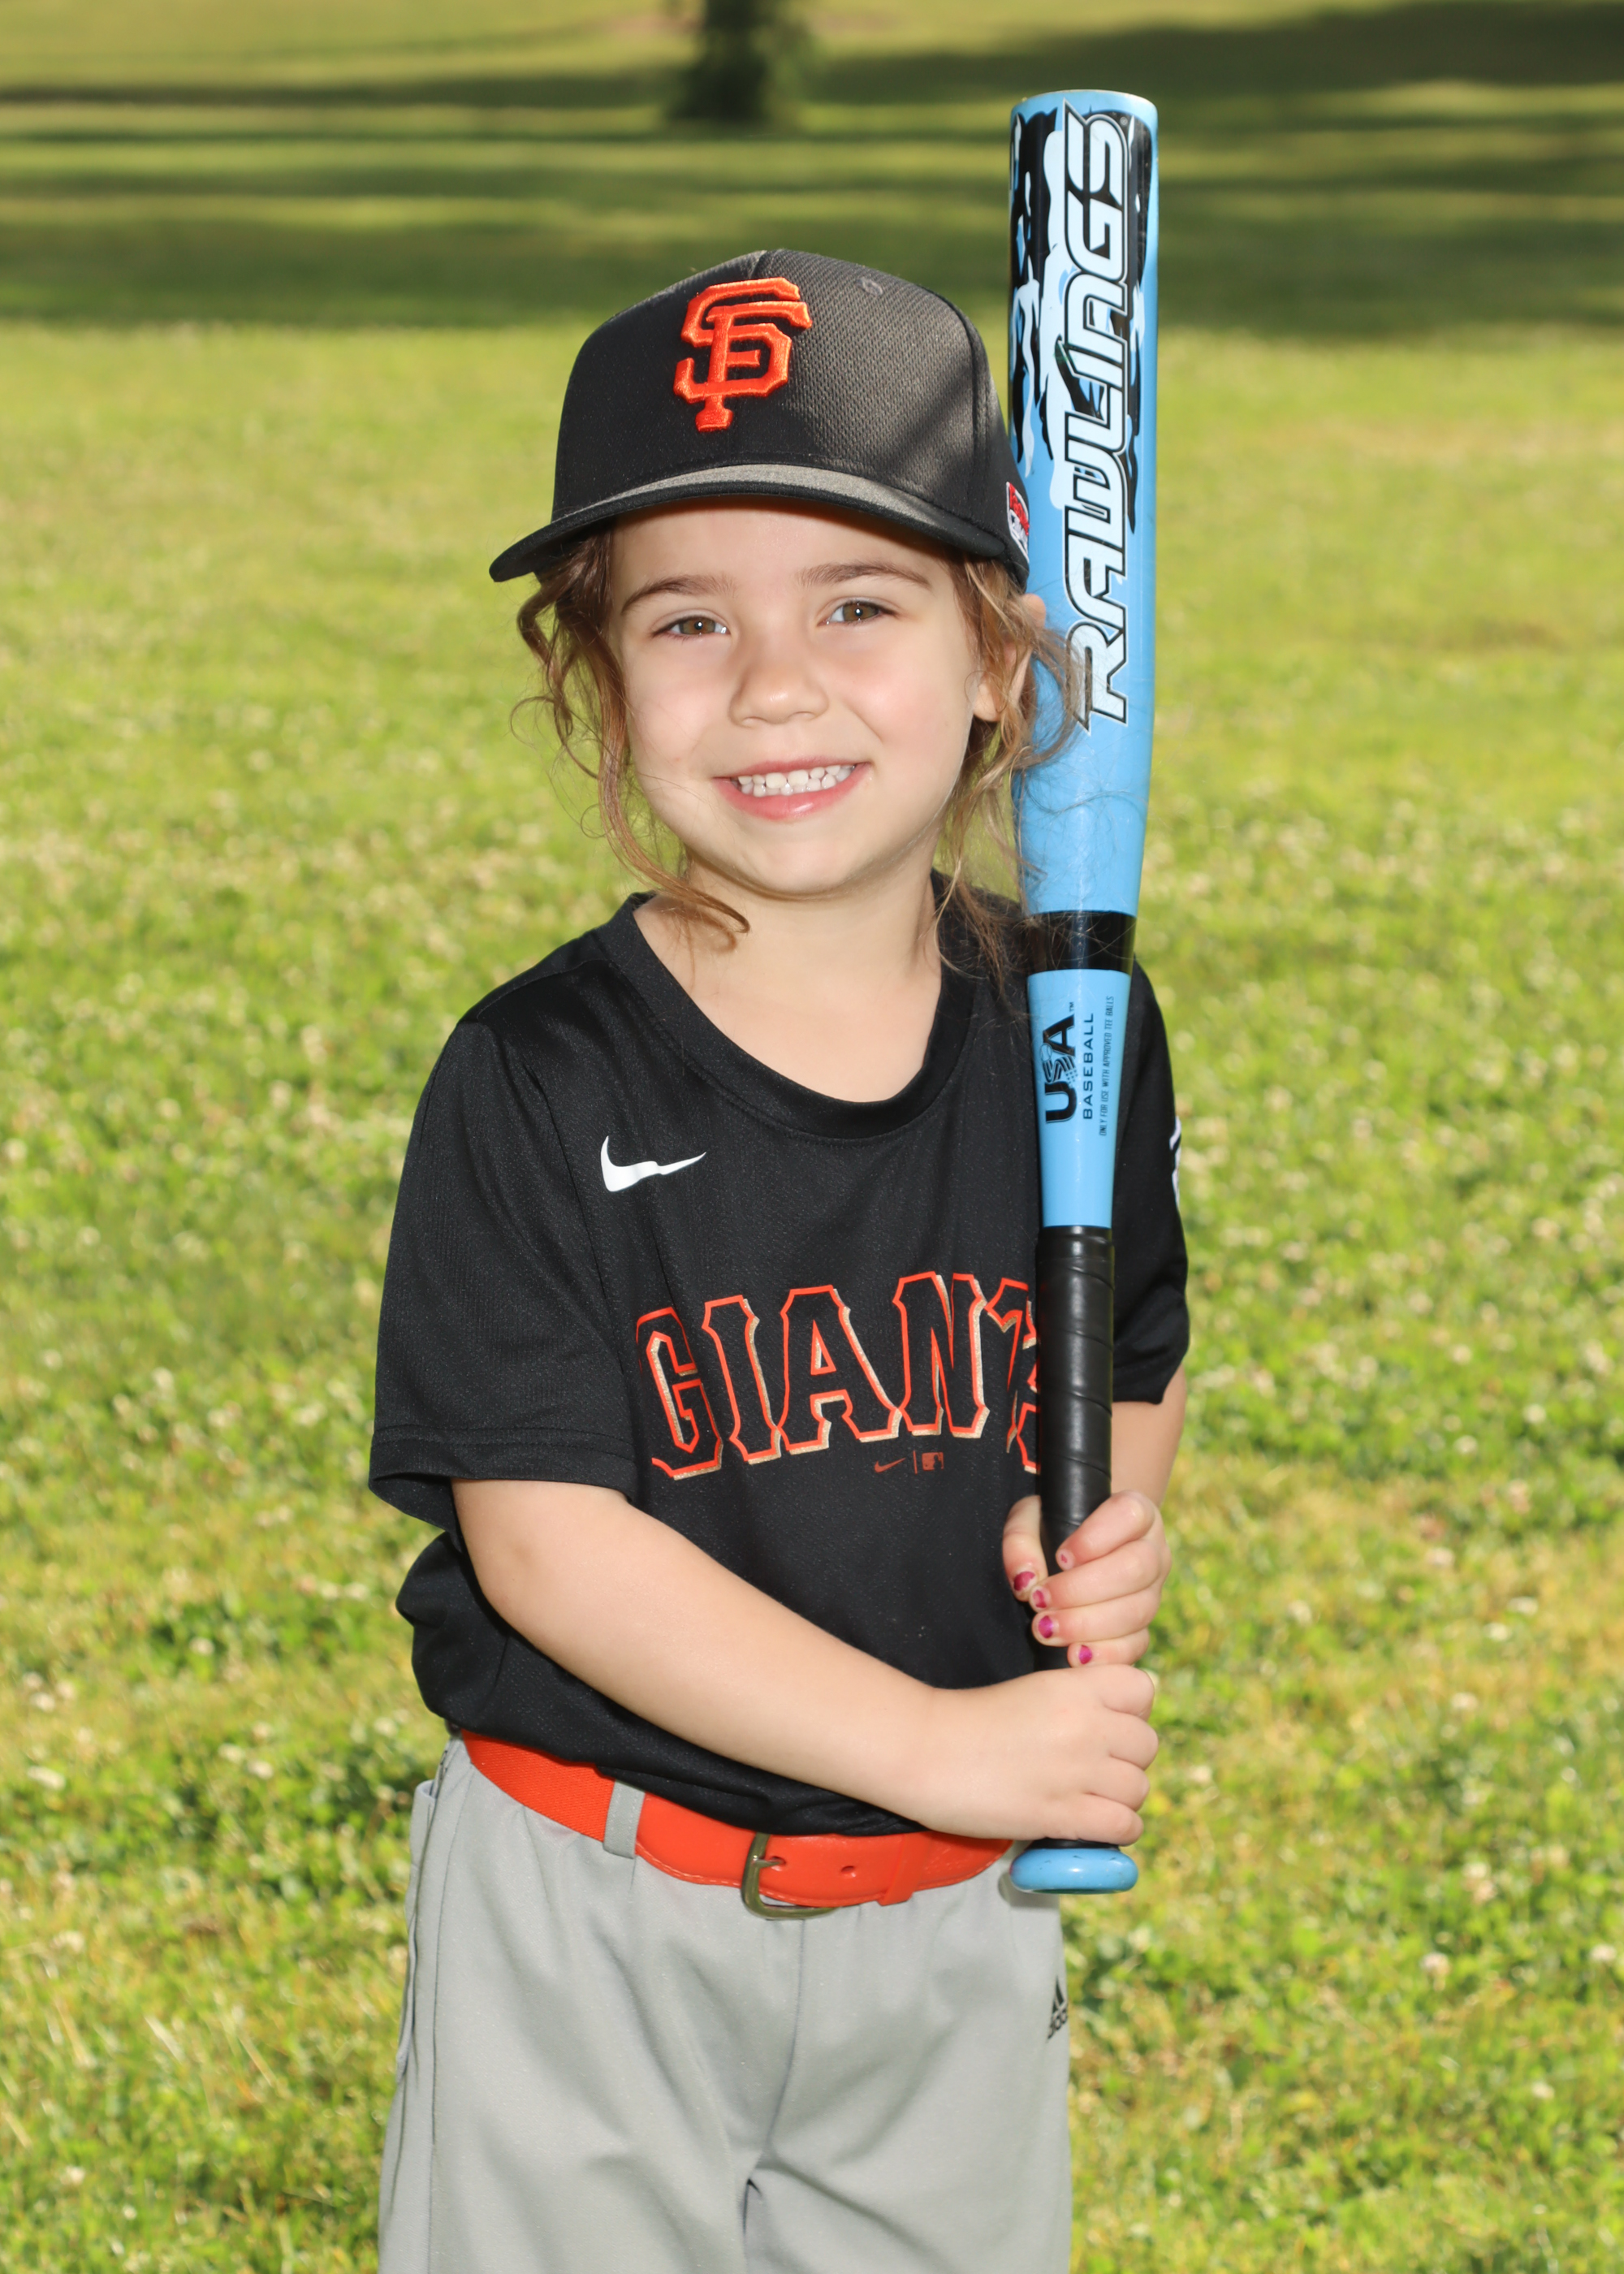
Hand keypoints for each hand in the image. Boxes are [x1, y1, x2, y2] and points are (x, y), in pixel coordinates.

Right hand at [910, 1663, 1157, 1843]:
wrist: (923, 1750)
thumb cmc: (969, 1721)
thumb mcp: (1033, 1691)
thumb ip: (1076, 1701)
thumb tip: (1117, 1725)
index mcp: (1074, 1686)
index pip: (1142, 1689)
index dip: (1132, 1710)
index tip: (1109, 1724)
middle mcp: (1084, 1723)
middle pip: (1147, 1744)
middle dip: (1127, 1758)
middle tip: (1095, 1767)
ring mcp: (1077, 1770)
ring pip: (1139, 1788)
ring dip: (1121, 1798)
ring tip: (1091, 1799)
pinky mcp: (1062, 1814)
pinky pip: (1124, 1826)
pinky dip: (1116, 1830)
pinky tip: (1093, 1824)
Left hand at [1001, 1490, 1170, 1665]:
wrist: (1069, 1555)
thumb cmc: (1051, 1528)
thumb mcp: (1030, 1519)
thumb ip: (1021, 1540)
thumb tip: (1026, 1582)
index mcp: (1135, 1512)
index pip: (1130, 1515)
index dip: (1096, 1538)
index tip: (1060, 1557)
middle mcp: (1153, 1551)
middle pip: (1135, 1569)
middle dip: (1082, 1590)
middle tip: (1040, 1601)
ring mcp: (1152, 1592)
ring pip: (1136, 1611)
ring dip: (1086, 1624)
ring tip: (1045, 1629)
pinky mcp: (1143, 1628)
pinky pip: (1136, 1645)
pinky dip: (1105, 1654)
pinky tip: (1073, 1656)